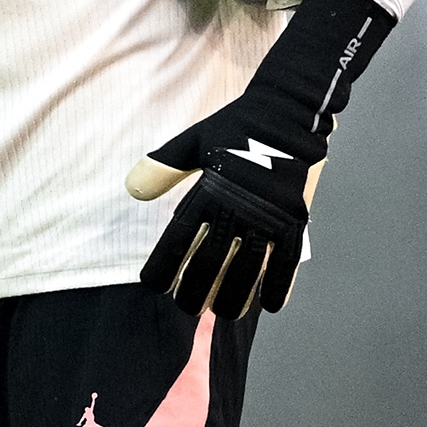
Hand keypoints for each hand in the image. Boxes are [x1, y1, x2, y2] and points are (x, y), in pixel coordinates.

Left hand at [126, 102, 318, 317]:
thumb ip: (164, 167)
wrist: (287, 114)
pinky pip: (288, 260)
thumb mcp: (193, 141)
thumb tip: (131, 188)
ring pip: (249, 269)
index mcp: (210, 190)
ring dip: (235, 295)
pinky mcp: (294, 219)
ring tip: (223, 312)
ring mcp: (268, 216)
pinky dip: (280, 284)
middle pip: (213, 261)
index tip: (155, 285)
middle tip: (187, 308)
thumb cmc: (237, 127)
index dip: (166, 264)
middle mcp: (238, 208)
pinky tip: (271, 305)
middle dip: (196, 288)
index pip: (181, 237)